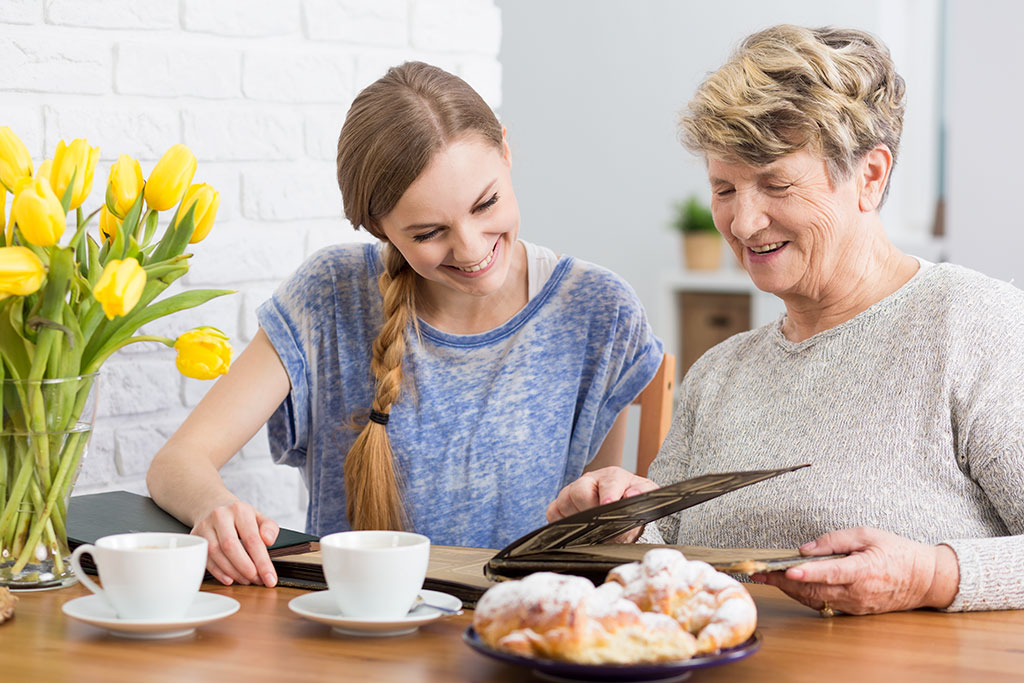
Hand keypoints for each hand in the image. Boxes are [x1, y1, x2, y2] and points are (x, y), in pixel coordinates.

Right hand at [191, 499, 279, 586]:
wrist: (215, 507)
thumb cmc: (240, 517)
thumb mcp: (259, 517)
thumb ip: (270, 528)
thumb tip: (268, 540)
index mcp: (239, 510)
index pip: (252, 539)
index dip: (262, 562)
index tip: (270, 579)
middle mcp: (220, 516)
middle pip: (231, 547)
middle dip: (246, 568)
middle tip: (257, 580)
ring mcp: (204, 526)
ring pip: (216, 554)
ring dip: (233, 572)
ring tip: (246, 580)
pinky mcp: (195, 537)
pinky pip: (205, 559)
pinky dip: (218, 572)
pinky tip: (230, 579)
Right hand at [546, 467, 658, 541]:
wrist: (621, 512)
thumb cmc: (632, 502)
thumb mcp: (645, 496)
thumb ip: (643, 493)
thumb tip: (633, 494)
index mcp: (612, 476)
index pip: (608, 482)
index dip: (608, 494)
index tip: (608, 505)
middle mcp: (589, 481)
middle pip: (579, 491)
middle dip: (589, 510)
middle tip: (600, 524)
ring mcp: (572, 491)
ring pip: (564, 502)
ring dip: (577, 518)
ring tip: (591, 527)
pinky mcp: (559, 504)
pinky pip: (553, 512)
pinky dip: (561, 521)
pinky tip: (577, 527)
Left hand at [750, 526, 959, 614]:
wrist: (925, 579)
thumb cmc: (897, 552)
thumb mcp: (868, 534)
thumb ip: (835, 540)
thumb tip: (806, 548)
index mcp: (863, 570)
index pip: (830, 573)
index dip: (807, 573)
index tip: (787, 571)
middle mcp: (858, 591)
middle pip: (815, 589)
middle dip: (784, 581)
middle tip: (759, 572)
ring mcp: (855, 604)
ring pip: (816, 598)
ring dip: (790, 590)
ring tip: (766, 578)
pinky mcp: (854, 610)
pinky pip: (825, 603)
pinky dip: (805, 595)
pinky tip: (790, 586)